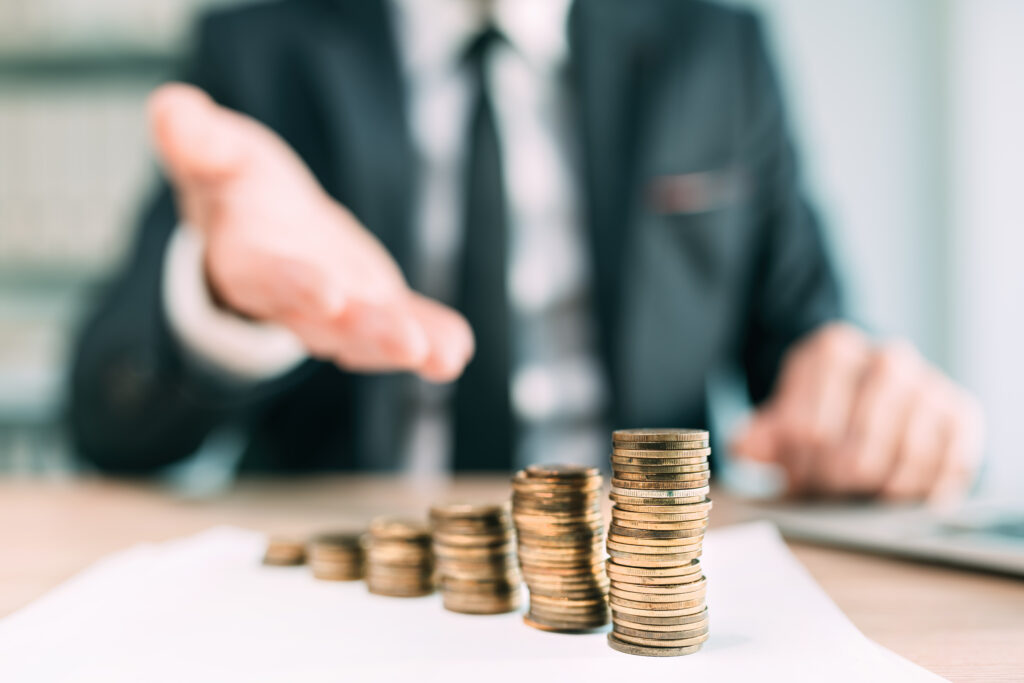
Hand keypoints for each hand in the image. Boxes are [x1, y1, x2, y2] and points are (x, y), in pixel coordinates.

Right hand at [148, 83, 472, 381]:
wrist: (263, 227)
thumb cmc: (237, 190)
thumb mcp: (216, 154)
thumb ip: (197, 139)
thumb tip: (168, 107)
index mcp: (248, 262)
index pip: (270, 278)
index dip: (297, 285)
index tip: (329, 295)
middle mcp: (293, 300)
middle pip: (328, 322)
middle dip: (367, 332)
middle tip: (407, 344)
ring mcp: (338, 311)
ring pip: (368, 334)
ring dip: (405, 346)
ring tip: (445, 357)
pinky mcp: (374, 306)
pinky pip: (404, 323)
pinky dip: (432, 337)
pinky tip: (458, 349)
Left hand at [732, 323, 983, 502]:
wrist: (870, 399)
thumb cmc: (821, 415)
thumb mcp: (781, 420)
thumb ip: (758, 437)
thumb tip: (745, 448)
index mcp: (831, 350)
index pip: (807, 431)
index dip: (798, 465)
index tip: (795, 472)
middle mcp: (886, 357)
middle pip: (855, 453)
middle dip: (836, 482)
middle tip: (827, 487)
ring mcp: (928, 383)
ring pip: (902, 462)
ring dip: (876, 490)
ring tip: (858, 488)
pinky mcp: (961, 412)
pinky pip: (945, 467)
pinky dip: (919, 490)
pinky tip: (896, 490)